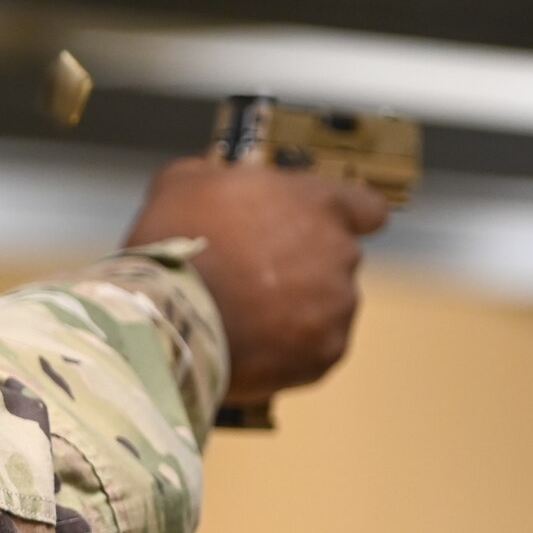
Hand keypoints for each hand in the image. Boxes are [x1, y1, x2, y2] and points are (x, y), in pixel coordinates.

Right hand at [123, 158, 389, 405]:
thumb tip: (215, 181)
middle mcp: (340, 254)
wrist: (166, 316)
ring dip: (296, 310)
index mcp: (317, 204)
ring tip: (244, 318)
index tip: (322, 228)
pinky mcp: (324, 355)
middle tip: (251, 277)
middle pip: (335, 260)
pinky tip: (248, 346)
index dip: (347, 218)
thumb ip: (215, 177)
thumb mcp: (181, 184)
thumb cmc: (174, 240)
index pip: (367, 208)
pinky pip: (312, 349)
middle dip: (302, 267)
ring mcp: (336, 309)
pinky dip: (287, 350)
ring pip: (325, 307)